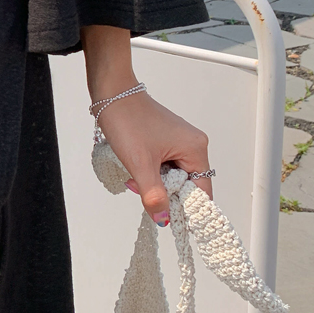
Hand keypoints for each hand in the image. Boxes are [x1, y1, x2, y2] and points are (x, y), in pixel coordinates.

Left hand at [96, 90, 211, 225]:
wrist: (111, 94)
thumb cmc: (127, 119)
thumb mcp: (140, 164)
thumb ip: (153, 195)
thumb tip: (162, 218)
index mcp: (195, 148)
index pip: (202, 191)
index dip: (186, 208)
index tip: (169, 218)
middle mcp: (192, 144)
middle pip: (186, 185)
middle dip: (164, 192)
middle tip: (142, 188)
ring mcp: (179, 141)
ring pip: (172, 176)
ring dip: (154, 182)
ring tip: (135, 172)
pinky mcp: (165, 140)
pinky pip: (164, 166)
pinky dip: (150, 171)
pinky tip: (136, 165)